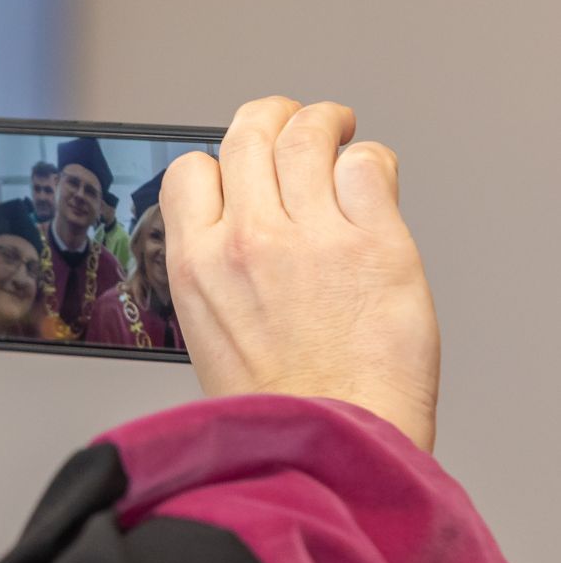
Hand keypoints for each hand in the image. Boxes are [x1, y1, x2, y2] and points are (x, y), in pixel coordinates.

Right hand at [161, 97, 439, 450]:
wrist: (330, 442)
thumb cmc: (276, 405)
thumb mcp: (210, 332)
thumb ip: (220, 268)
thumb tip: (241, 221)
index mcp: (195, 266)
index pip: (189, 169)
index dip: (219, 161)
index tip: (244, 170)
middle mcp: (246, 242)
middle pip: (249, 131)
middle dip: (275, 119)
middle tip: (299, 131)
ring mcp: (310, 238)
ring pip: (309, 132)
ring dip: (327, 126)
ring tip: (341, 139)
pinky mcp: (374, 242)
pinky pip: (368, 164)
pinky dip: (370, 166)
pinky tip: (370, 190)